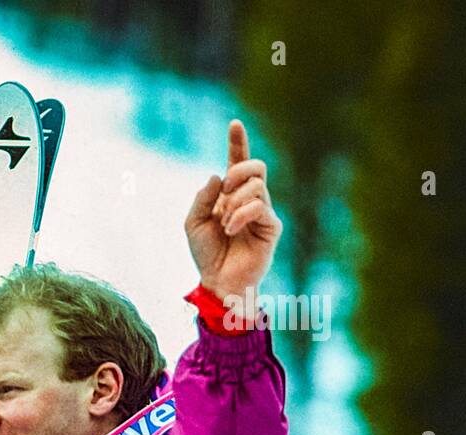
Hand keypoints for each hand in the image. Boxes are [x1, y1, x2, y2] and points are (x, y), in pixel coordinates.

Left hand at [185, 120, 281, 309]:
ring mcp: (263, 211)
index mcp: (230, 195)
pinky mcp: (272, 226)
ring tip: (225, 224)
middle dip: (238, 170)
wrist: (217, 280)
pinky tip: (231, 229)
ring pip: (257, 185)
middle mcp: (249, 199)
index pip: (237, 163)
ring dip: (235, 202)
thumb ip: (203, 197)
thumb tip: (217, 175)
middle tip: (224, 191)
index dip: (237, 143)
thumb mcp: (193, 222)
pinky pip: (260, 206)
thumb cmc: (206, 254)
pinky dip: (240, 215)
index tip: (234, 123)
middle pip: (256, 166)